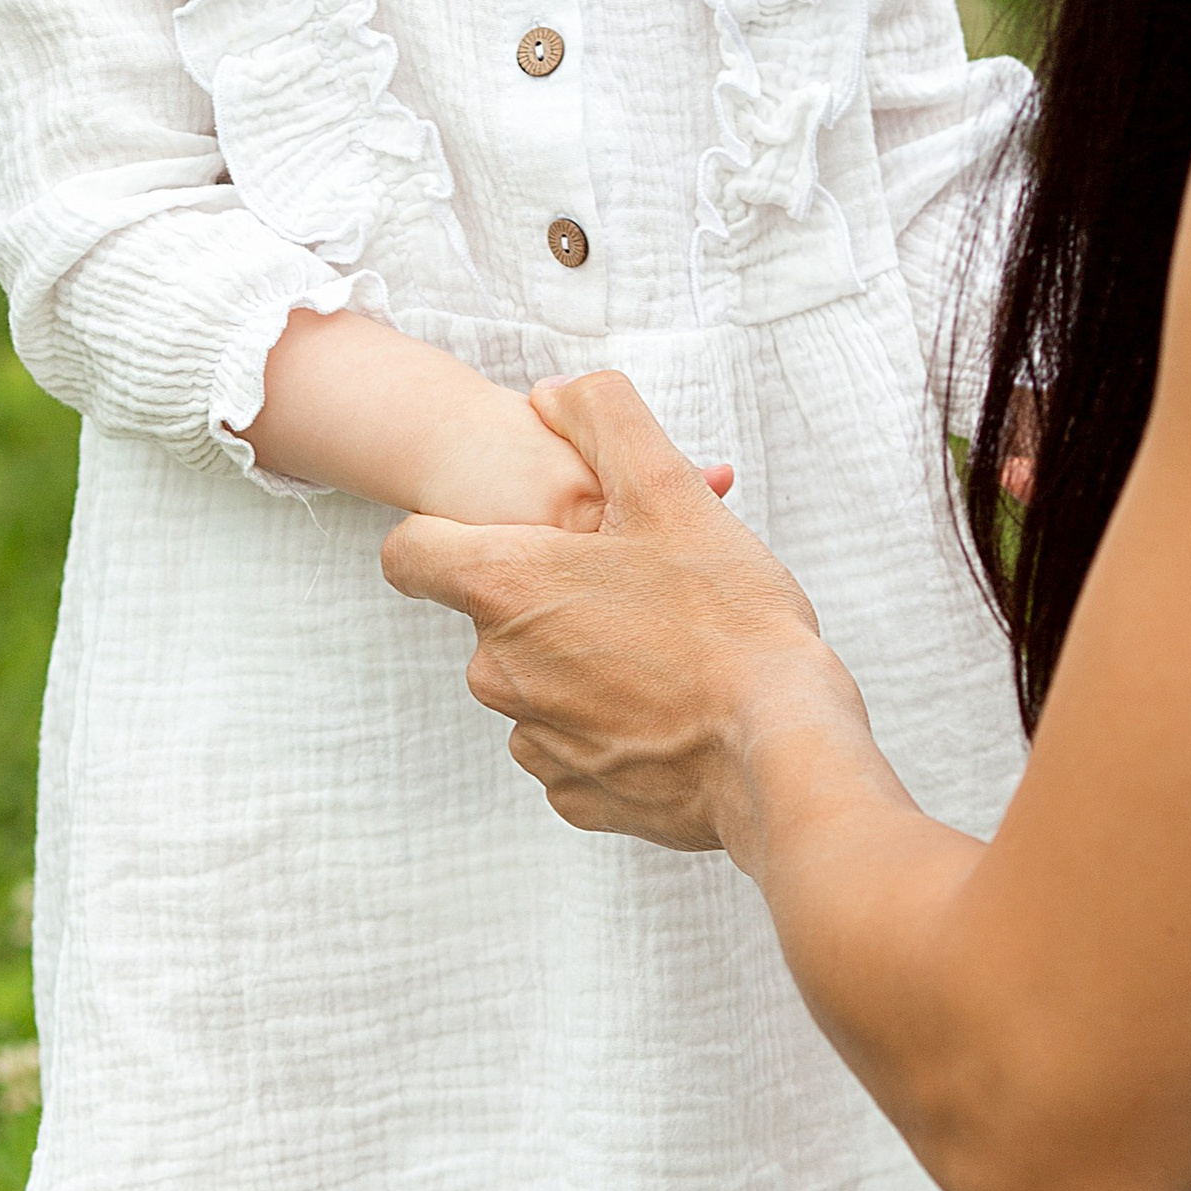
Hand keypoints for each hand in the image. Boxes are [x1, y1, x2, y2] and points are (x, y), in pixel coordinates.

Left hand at [382, 371, 864, 850]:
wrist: (780, 752)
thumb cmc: (727, 619)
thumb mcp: (670, 490)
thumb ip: (603, 418)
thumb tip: (553, 395)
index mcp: (505, 589)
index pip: (410, 554)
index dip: (447, 532)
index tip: (513, 535)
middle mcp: (498, 672)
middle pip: (492, 617)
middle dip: (552, 597)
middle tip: (640, 588)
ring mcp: (535, 742)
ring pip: (537, 682)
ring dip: (583, 663)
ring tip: (667, 652)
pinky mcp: (575, 795)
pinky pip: (574, 744)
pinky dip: (611, 724)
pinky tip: (674, 710)